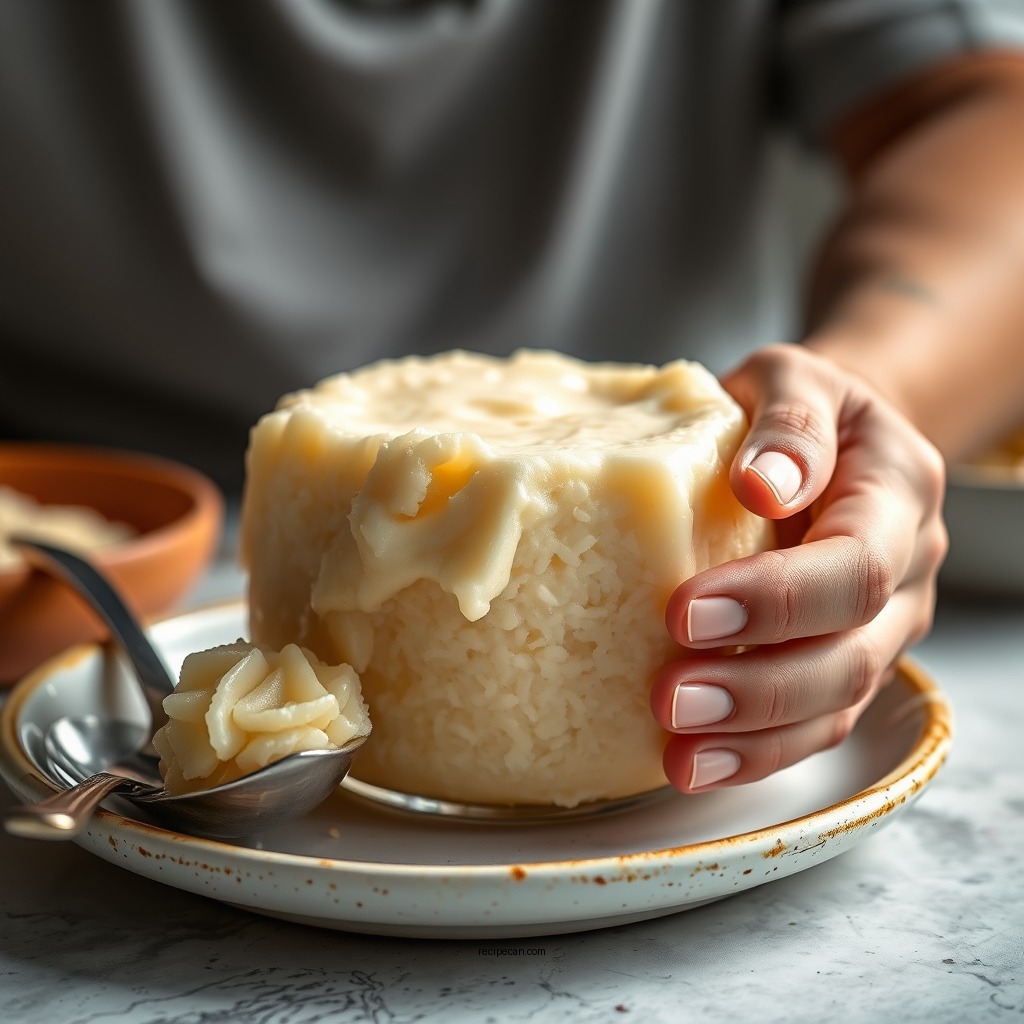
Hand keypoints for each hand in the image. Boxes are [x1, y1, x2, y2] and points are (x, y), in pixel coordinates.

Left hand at [650, 343, 947, 791]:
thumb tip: (762, 483)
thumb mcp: (793, 379)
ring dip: (753, 739)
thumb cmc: (795, 410)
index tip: (685, 610)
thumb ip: (788, 423)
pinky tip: (693, 765)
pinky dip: (754, 753)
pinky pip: (811, 726)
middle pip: (850, 655)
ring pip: (834, 707)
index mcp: (897, 497)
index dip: (777, 599)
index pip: (855, 567)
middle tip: (670, 697)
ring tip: (678, 754)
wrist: (827, 441)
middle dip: (757, 686)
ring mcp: (880, 630)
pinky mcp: (841, 664)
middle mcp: (904, 574)